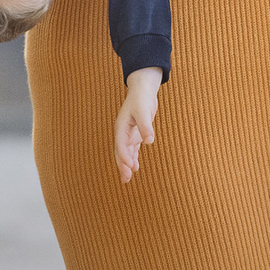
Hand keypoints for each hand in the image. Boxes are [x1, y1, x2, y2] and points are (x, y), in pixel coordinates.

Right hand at [114, 67, 161, 182]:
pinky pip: (132, 149)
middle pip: (120, 151)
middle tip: (126, 178)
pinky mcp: (135, 134)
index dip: (124, 156)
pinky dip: (133, 158)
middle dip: (122, 165)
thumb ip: (146, 126)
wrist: (142, 90)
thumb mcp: (143, 111)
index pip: (121, 144)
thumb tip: (149, 141)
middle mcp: (123, 132)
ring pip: (125, 153)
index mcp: (121, 126)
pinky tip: (135, 167)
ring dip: (126, 164)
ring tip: (127, 179)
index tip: (130, 166)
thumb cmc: (141, 99)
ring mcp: (128, 133)